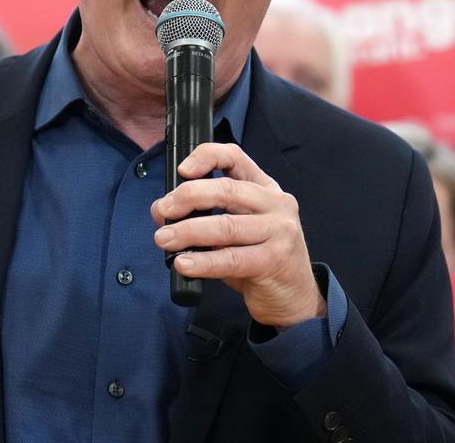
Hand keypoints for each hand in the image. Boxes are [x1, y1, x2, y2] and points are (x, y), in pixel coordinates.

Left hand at [152, 143, 325, 328]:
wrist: (293, 297)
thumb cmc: (259, 260)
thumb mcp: (233, 231)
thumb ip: (203, 216)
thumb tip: (162, 209)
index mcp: (265, 188)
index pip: (235, 157)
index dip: (206, 157)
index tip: (182, 171)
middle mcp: (276, 203)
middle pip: (226, 189)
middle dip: (188, 198)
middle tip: (164, 211)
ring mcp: (280, 231)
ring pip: (226, 225)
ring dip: (188, 231)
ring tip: (164, 239)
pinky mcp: (275, 260)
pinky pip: (231, 259)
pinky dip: (203, 262)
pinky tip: (184, 264)